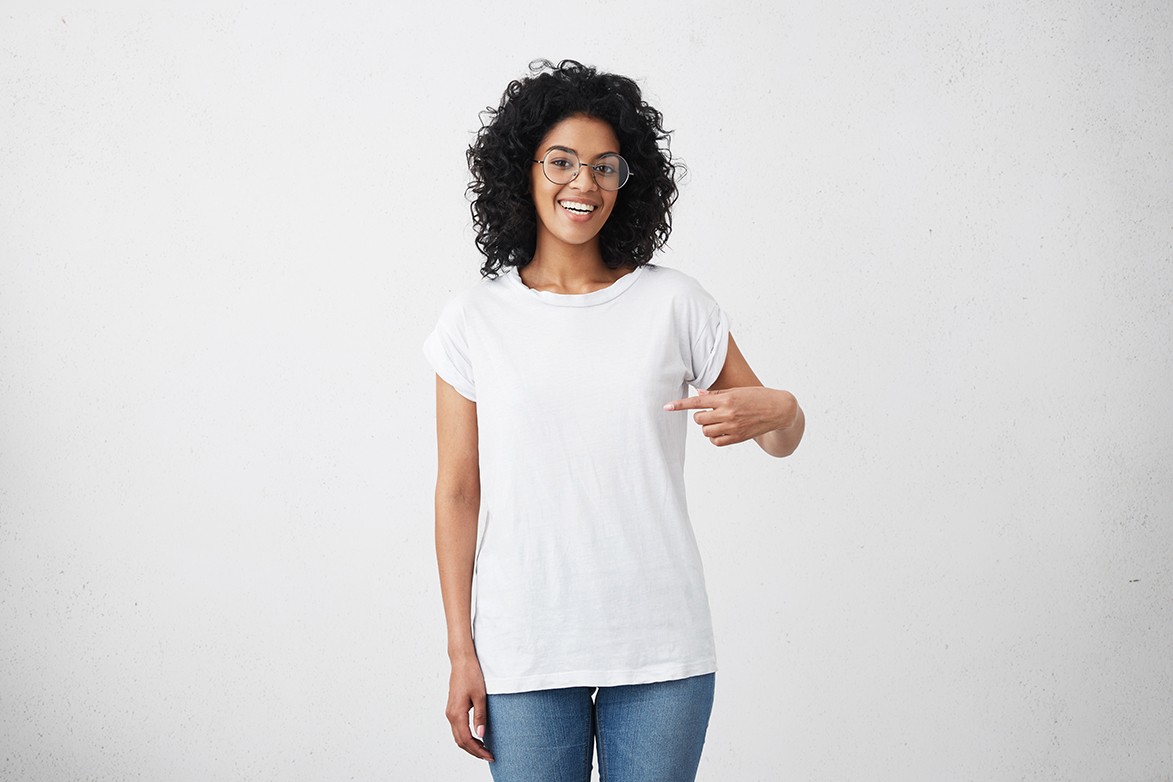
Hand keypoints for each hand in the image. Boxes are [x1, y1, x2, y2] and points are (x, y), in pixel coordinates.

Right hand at [445, 654, 493, 761]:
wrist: (462, 661)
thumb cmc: (471, 675)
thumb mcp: (480, 696)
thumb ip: (480, 717)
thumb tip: (481, 735)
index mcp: (457, 713)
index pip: (466, 740)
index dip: (478, 750)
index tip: (489, 755)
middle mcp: (450, 715)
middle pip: (460, 741)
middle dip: (474, 751)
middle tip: (489, 755)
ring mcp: (450, 712)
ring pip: (458, 736)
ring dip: (470, 744)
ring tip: (484, 748)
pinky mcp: (452, 708)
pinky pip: (457, 728)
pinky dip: (466, 736)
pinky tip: (476, 736)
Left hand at [664, 386, 798, 446]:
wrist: (779, 410)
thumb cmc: (757, 397)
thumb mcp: (737, 390)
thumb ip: (717, 394)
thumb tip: (699, 394)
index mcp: (726, 398)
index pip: (697, 402)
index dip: (679, 405)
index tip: (666, 407)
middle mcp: (728, 413)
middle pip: (699, 419)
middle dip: (701, 416)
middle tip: (712, 412)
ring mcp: (733, 427)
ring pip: (706, 431)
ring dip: (707, 427)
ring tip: (719, 421)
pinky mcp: (738, 437)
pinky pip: (716, 442)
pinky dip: (714, 437)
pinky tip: (721, 431)